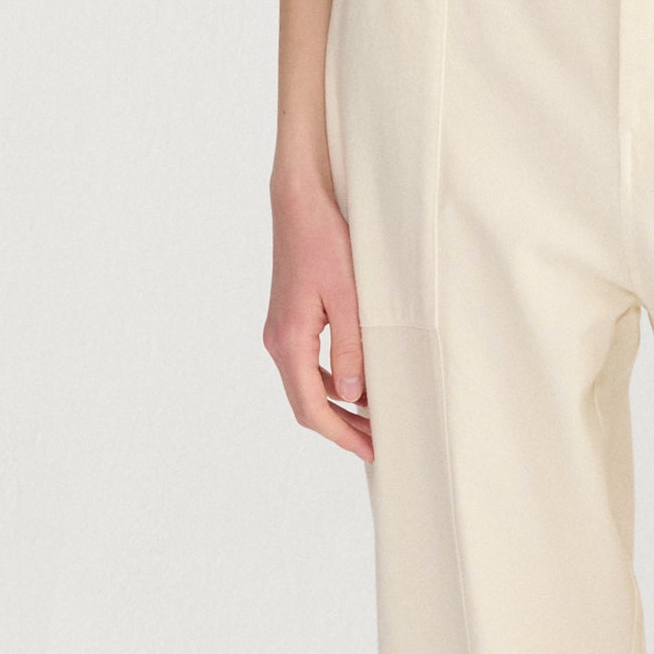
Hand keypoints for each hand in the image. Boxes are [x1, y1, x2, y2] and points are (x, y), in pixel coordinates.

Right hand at [266, 167, 371, 456]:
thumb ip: (351, 350)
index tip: (371, 451)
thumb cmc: (326, 241)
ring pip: (304, 386)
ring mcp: (280, 331)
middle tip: (376, 444)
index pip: (311, 407)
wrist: (300, 203)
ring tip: (371, 422)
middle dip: (340, 428)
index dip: (341, 435)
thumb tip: (352, 398)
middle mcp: (277, 341)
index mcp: (289, 340)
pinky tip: (355, 387)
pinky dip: (328, 385)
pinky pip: (305, 366)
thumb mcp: (348, 297)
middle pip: (305, 403)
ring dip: (335, 408)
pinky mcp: (288, 321)